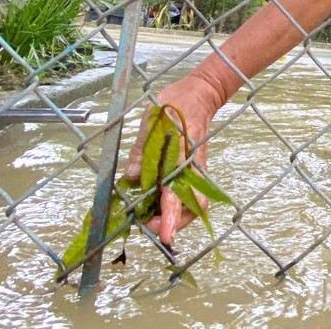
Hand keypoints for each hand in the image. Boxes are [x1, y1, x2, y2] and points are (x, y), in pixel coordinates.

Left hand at [123, 71, 222, 244]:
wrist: (199, 95)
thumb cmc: (175, 105)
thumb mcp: (153, 121)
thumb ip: (142, 149)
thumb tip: (132, 177)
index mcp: (185, 157)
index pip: (180, 193)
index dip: (172, 217)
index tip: (164, 235)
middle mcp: (193, 169)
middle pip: (192, 208)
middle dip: (172, 223)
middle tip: (148, 226)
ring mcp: (194, 171)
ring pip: (189, 204)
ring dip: (171, 216)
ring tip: (148, 218)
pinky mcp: (190, 170)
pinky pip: (184, 194)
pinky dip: (171, 205)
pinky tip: (153, 204)